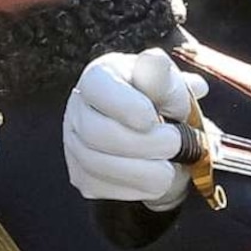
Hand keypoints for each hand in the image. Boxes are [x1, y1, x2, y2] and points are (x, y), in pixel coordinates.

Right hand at [65, 50, 206, 211]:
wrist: (165, 137)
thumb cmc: (165, 104)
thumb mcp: (170, 86)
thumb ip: (162, 78)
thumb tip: (154, 62)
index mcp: (99, 78)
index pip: (97, 89)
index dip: (124, 106)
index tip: (151, 118)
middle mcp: (78, 109)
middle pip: (94, 132)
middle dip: (141, 144)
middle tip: (175, 144)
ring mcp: (75, 144)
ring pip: (97, 164)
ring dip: (142, 170)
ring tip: (170, 167)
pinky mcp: (81, 175)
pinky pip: (101, 188)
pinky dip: (134, 188)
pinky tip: (154, 179)